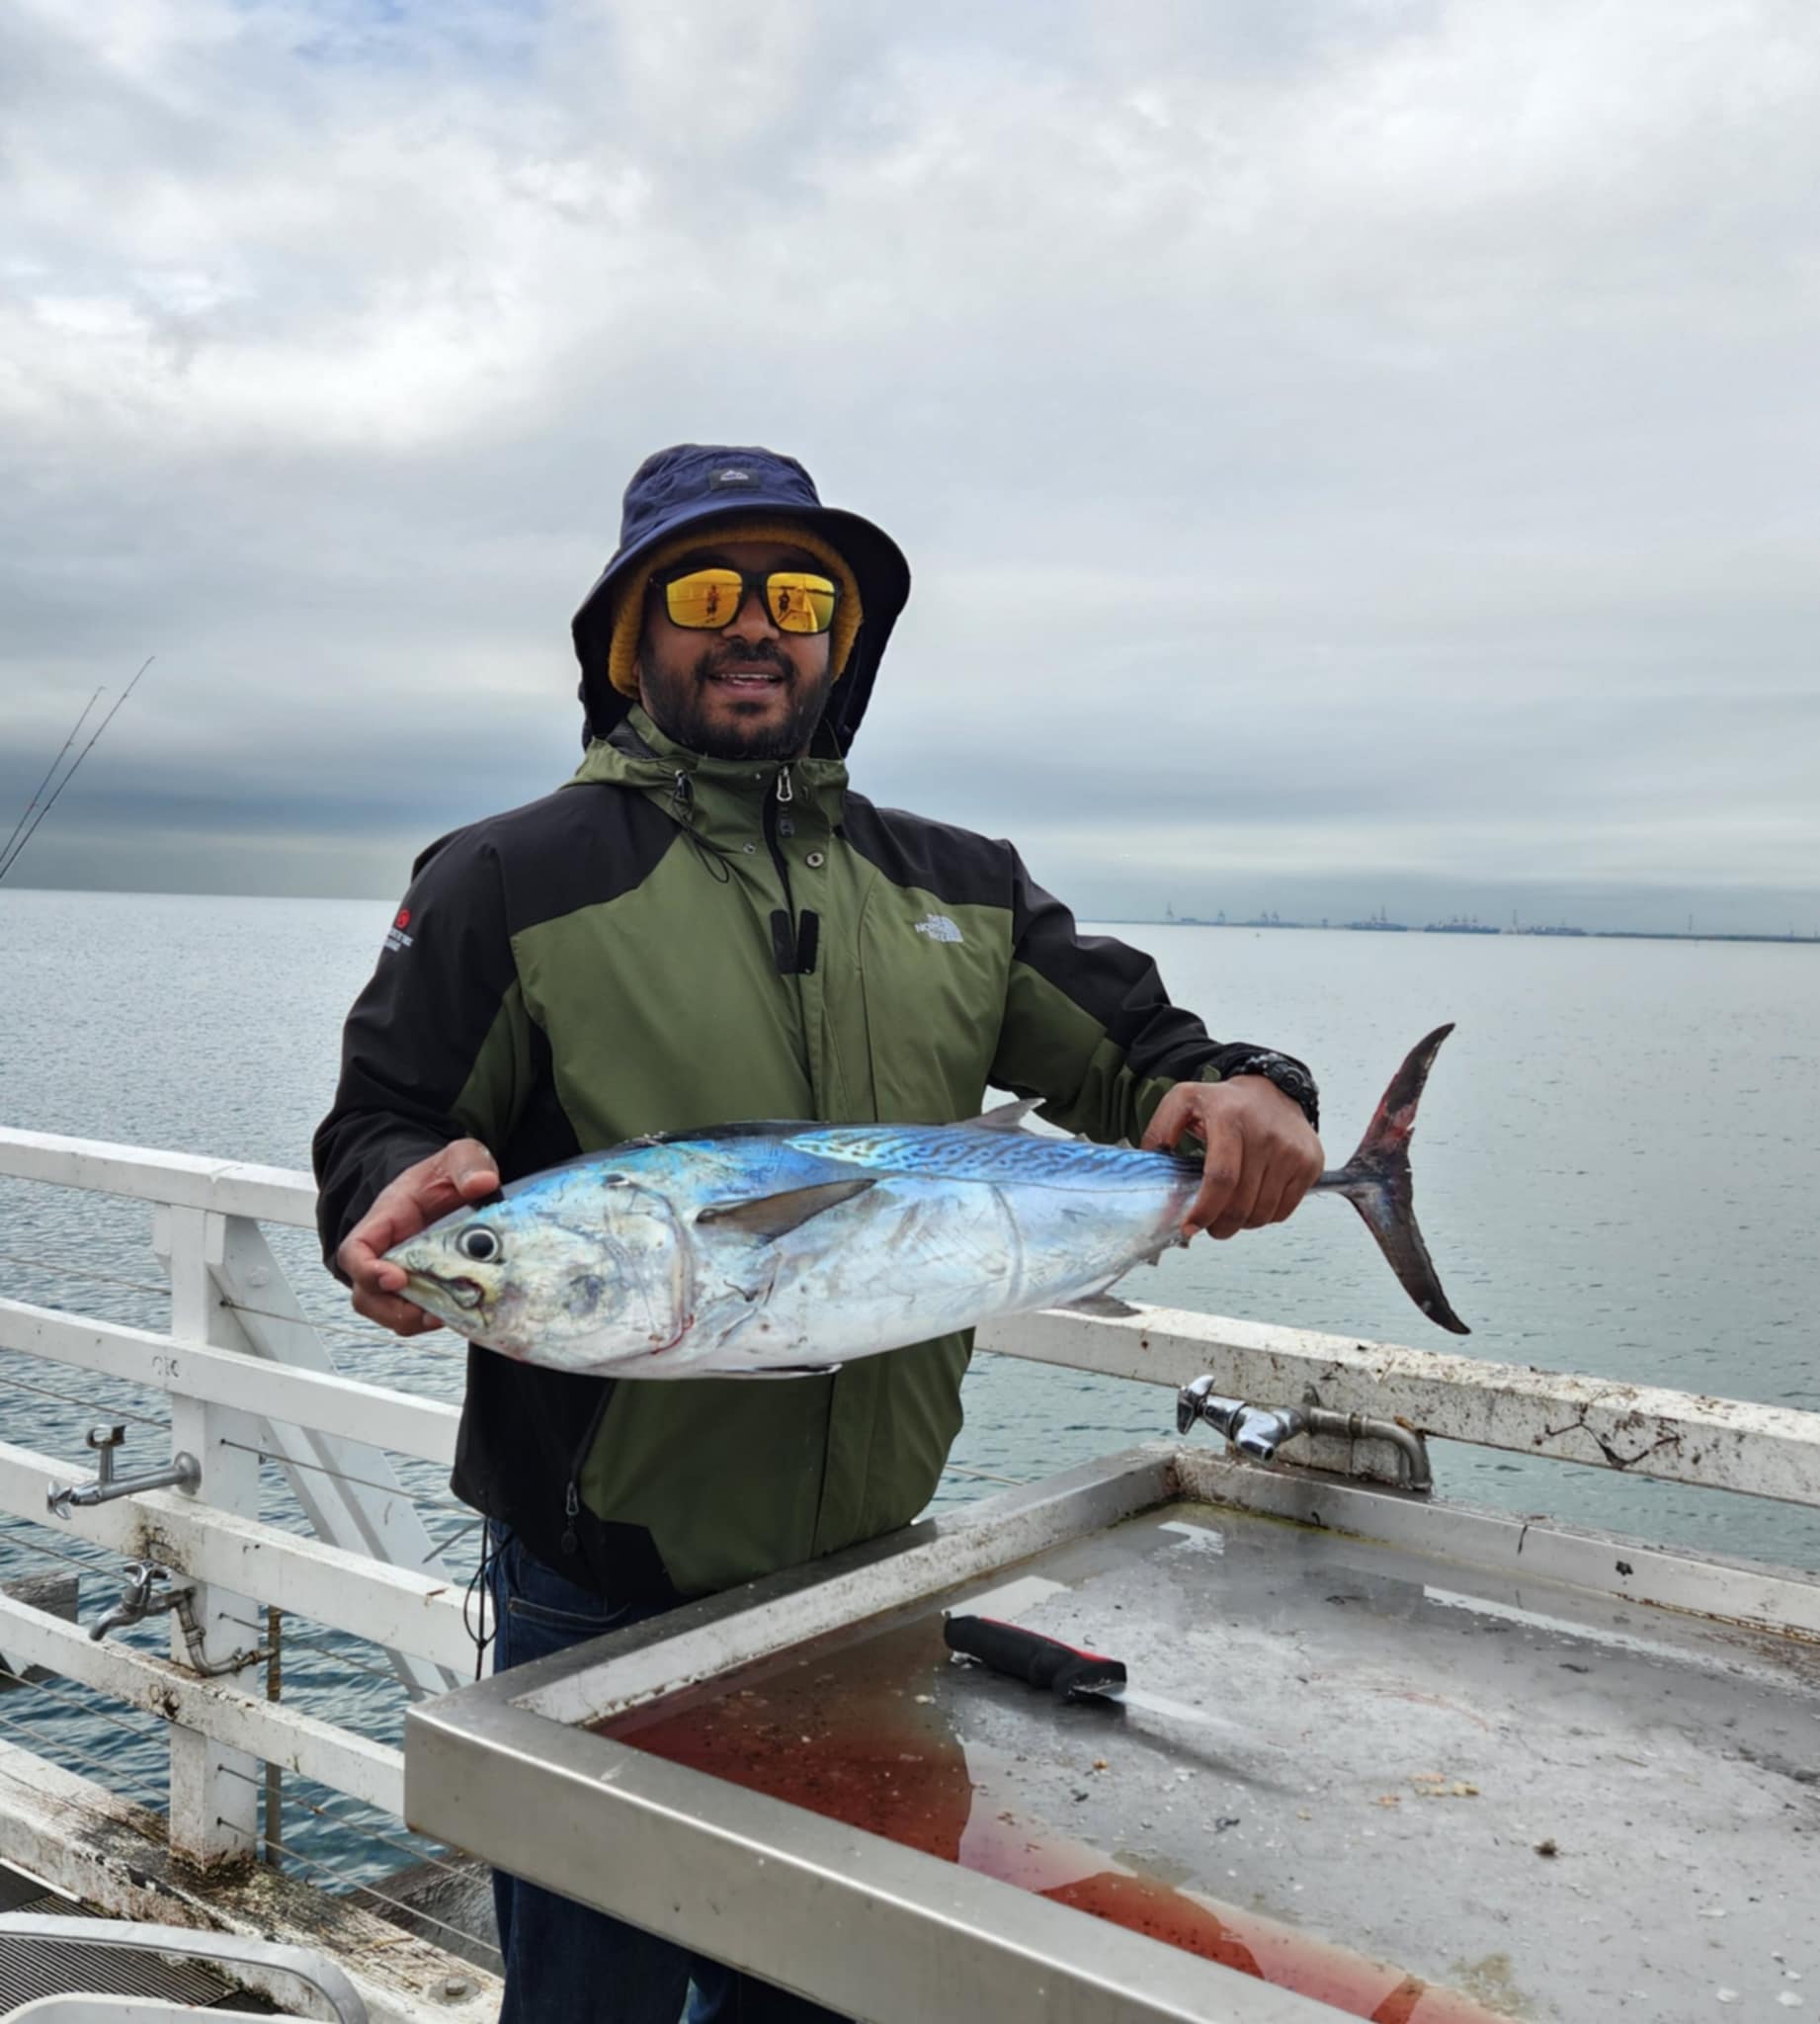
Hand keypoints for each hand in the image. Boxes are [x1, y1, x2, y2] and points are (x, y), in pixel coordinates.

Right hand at [337, 1138, 499, 1335]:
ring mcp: (405, 1274)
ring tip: (449, 1317)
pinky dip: (438, 1319)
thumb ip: (468, 1163)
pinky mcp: (428, 1288)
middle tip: (430, 1312)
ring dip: (416, 1321)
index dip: (366, 1271)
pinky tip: (464, 1312)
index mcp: (386, 1220)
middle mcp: (388, 1253)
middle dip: (393, 1311)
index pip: (355, 1252)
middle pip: (367, 1295)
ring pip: (392, 1312)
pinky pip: (421, 1314)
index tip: (395, 1279)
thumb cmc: (446, 1174)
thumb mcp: (460, 1157)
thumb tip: (483, 1183)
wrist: (456, 1186)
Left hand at [1141, 1077, 1323, 1240]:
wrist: (1274, 1091)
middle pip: (1241, 1203)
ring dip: (1243, 1223)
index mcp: (1230, 1119)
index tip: (1191, 1226)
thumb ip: (1159, 1128)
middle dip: (1221, 1225)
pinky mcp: (1311, 1162)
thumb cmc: (1225, 1103)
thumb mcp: (1184, 1100)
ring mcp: (1292, 1150)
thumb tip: (1152, 1160)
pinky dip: (1267, 1216)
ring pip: (1264, 1212)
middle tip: (1211, 1227)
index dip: (1205, 1210)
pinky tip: (1254, 1201)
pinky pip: (1286, 1209)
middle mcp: (1266, 1134)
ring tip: (1232, 1212)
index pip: (1221, 1178)